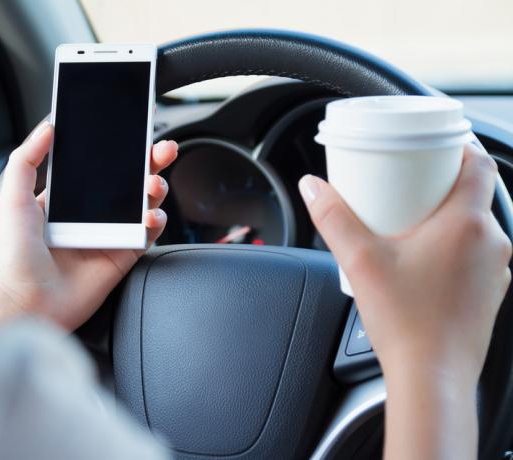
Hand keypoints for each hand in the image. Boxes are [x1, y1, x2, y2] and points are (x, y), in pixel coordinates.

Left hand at [0, 122, 176, 331]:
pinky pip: (148, 233)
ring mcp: (110, 233)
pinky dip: (156, 221)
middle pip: (130, 179)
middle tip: (163, 148)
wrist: (28, 300)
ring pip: (144, 203)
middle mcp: (92, 213)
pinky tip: (150, 216)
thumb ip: (26, 158)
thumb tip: (48, 126)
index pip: (101, 165)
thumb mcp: (13, 197)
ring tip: (154, 183)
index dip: (121, 148)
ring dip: (156, 188)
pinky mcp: (123, 254)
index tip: (135, 130)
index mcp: (69, 197)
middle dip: (150, 161)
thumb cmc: (16, 254)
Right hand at [299, 144, 510, 458]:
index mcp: (467, 224)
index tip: (434, 144)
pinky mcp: (490, 292)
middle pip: (476, 192)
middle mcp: (492, 242)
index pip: (480, 163)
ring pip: (476, 224)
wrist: (433, 377)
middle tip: (410, 180)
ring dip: (449, 214)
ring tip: (412, 219)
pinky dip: (454, 243)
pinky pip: (476, 252)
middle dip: (443, 181)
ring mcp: (497, 270)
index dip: (459, 146)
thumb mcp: (360, 260)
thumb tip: (313, 187)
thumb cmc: (406, 322)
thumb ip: (333, 218)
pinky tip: (424, 257)